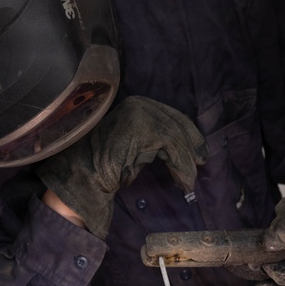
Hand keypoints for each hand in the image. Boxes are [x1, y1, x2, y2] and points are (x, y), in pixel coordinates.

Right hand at [35, 96, 207, 238]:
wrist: (84, 175)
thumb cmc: (105, 167)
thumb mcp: (136, 148)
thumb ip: (154, 142)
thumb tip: (182, 149)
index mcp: (136, 105)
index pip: (171, 115)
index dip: (188, 134)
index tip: (199, 151)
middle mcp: (138, 104)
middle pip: (177, 122)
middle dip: (191, 145)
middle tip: (201, 163)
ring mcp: (139, 113)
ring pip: (176, 136)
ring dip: (186, 161)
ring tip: (188, 181)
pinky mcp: (142, 128)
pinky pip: (172, 146)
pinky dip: (181, 165)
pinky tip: (182, 180)